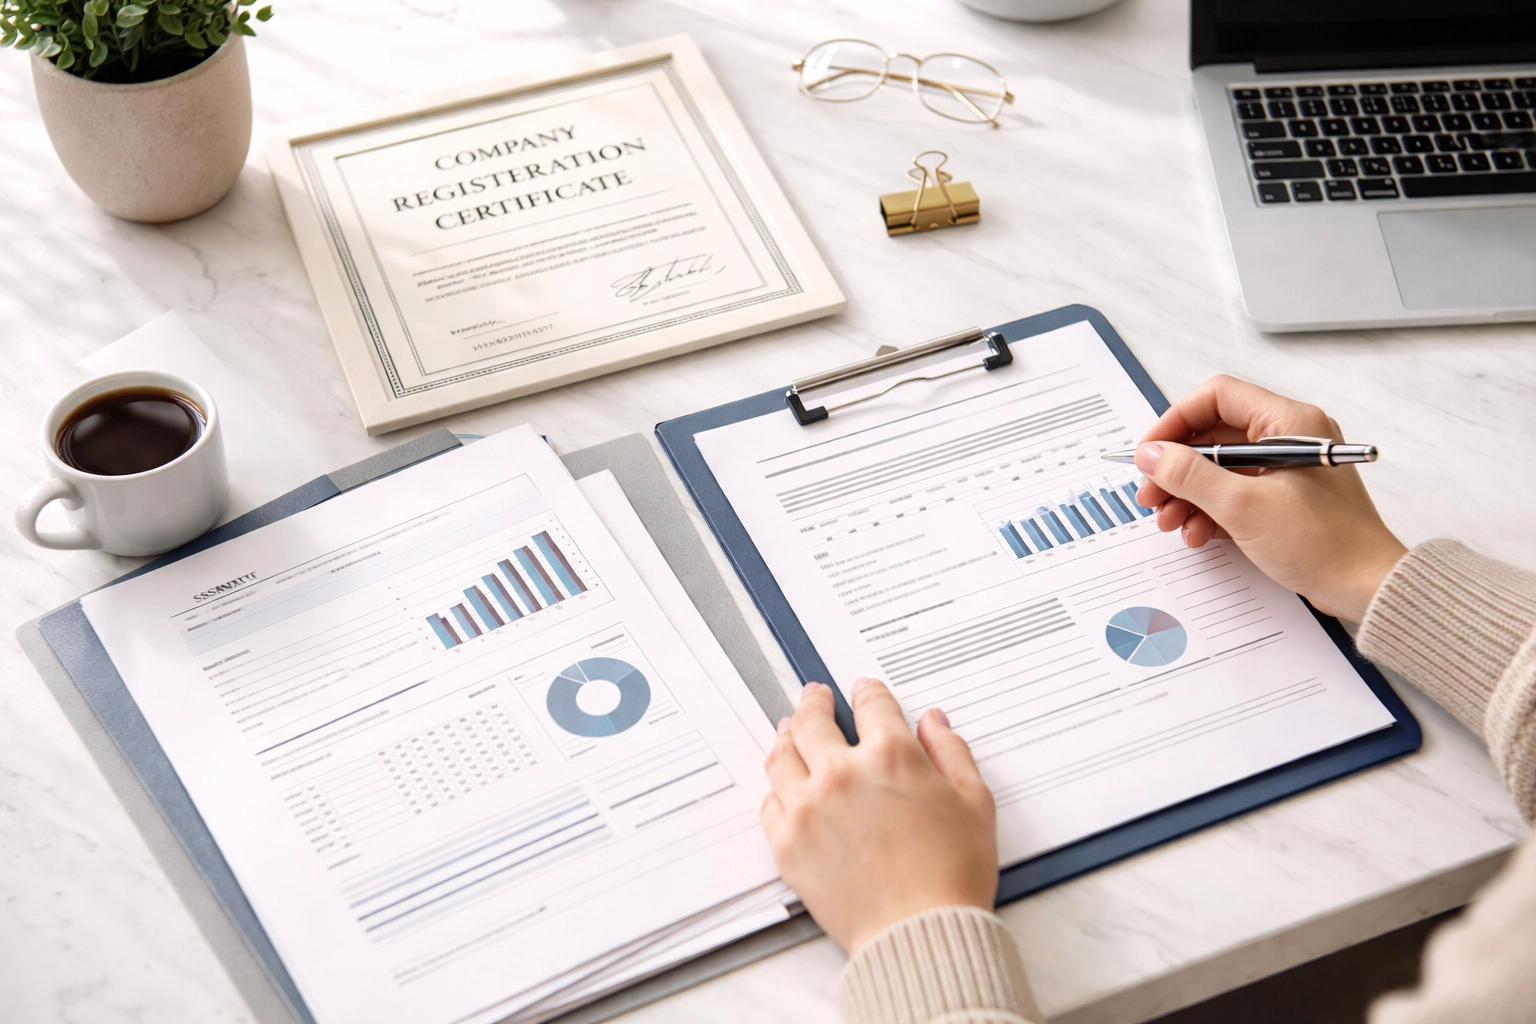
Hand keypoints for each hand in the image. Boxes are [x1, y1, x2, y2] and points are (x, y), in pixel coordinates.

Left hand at [760, 679, 996, 955]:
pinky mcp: (788, 844)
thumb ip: (952, 752)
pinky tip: (784, 786)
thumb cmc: (952, 876)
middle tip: (815, 697)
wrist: (920, 935)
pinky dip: (777, 789)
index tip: (864, 691)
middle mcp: (841, 774)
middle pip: (814, 721)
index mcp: (891, 756)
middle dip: (815, 702)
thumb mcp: (975, 802)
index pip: (872, 705)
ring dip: (786, 737)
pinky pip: (770, 804)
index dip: (869, 693)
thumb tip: (933, 722)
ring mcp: (808, 808)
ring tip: (789, 731)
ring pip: (782, 757)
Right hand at [1135, 375, 1405, 622]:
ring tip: (1170, 521)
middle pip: (1213, 435)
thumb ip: (1189, 475)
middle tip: (1151, 493)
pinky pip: (1235, 491)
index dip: (1175, 422)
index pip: (1217, 398)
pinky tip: (1197, 532)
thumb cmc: (1325, 544)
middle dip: (1176, 468)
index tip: (1150, 453)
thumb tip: (1151, 454)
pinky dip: (1210, 509)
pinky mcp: (1284, 496)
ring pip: (1220, 466)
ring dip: (1188, 493)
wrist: (1366, 588)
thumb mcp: (1243, 506)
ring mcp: (1287, 468)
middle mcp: (1289, 437)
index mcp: (1289, 423)